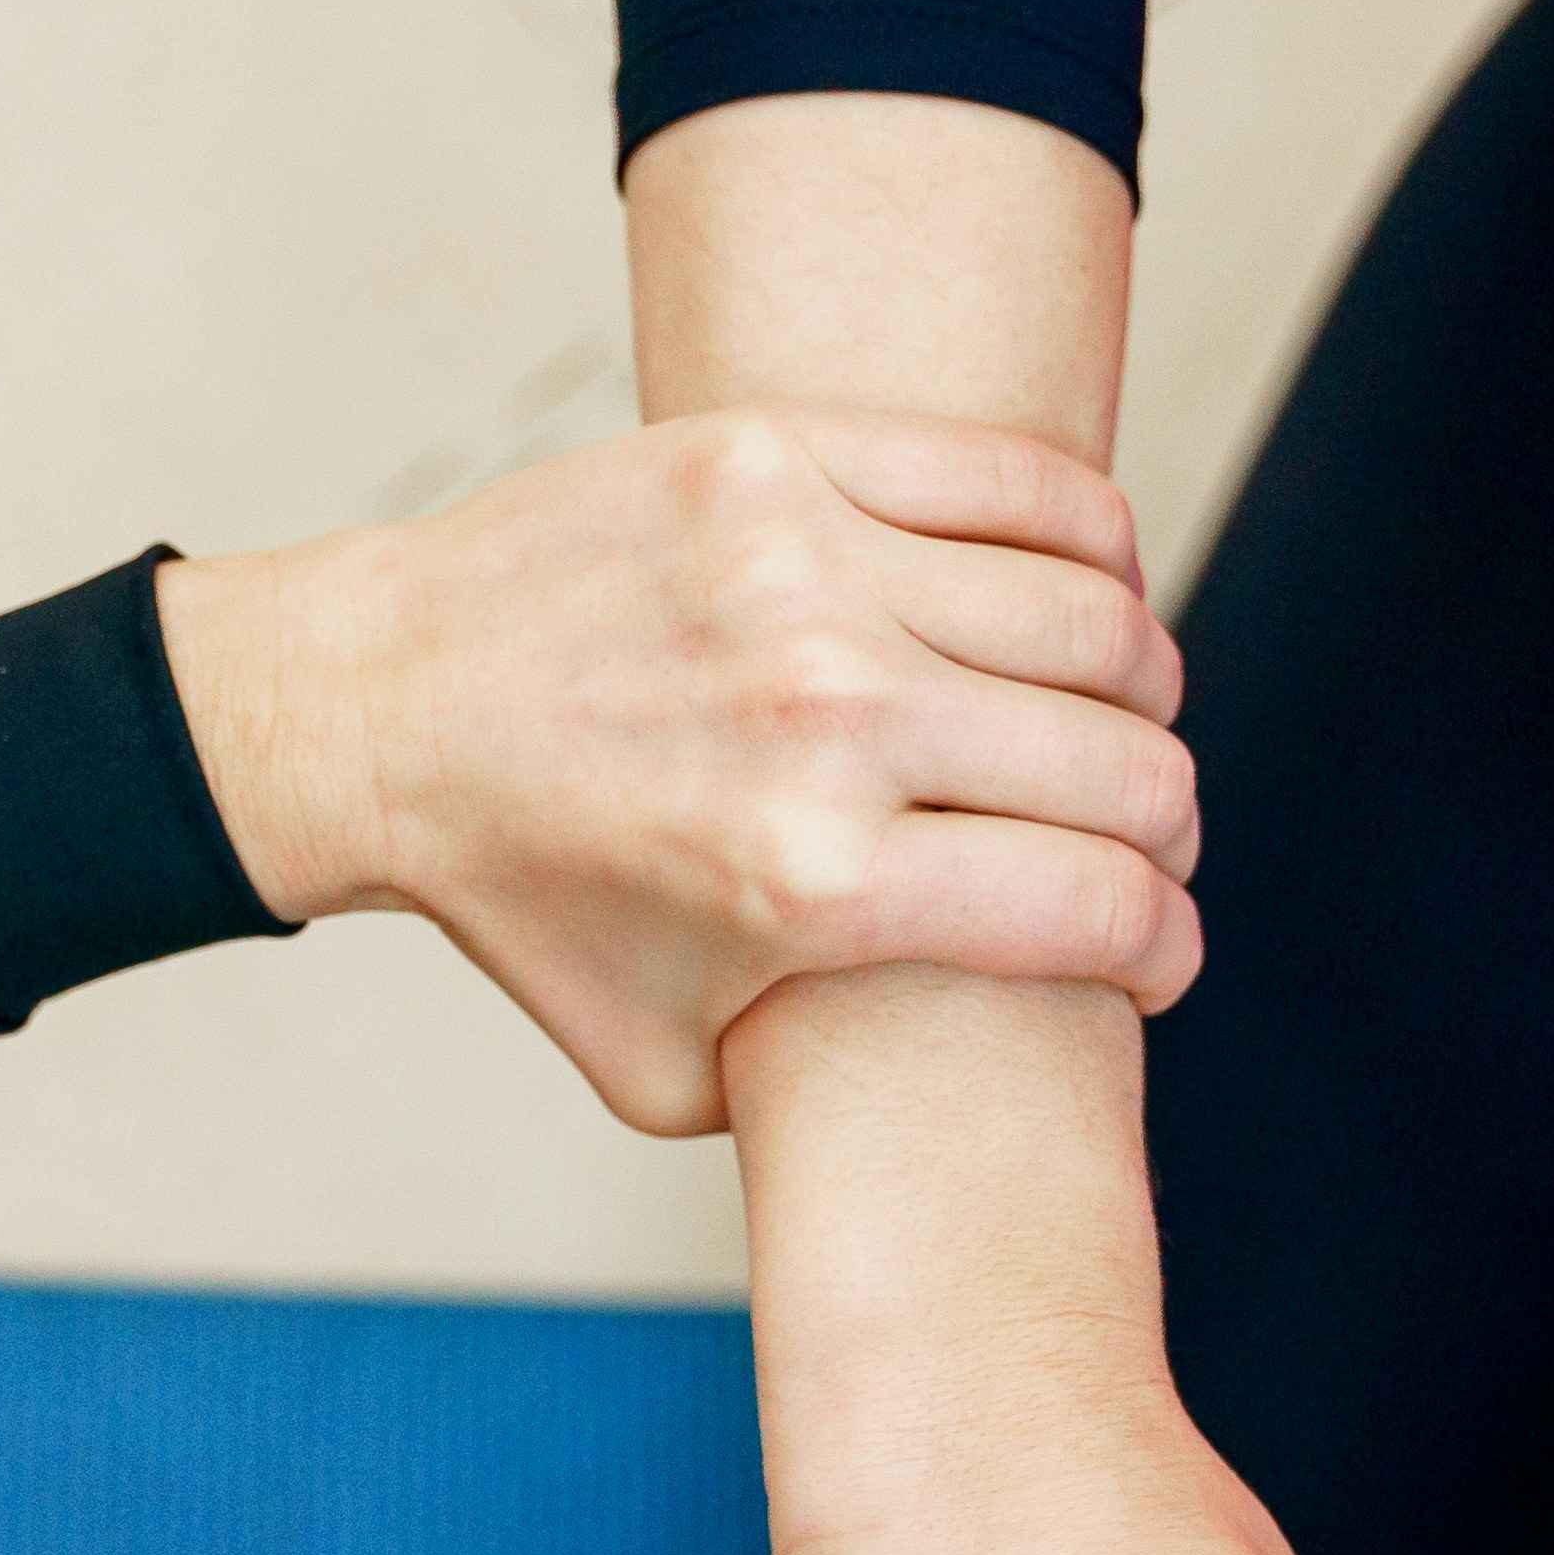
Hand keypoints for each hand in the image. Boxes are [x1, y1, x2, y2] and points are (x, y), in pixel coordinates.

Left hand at [158, 407, 1202, 1133]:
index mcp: (814, 885)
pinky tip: (1084, 602)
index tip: (1156, 954)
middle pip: (1125, 768)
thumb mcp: (658, 1071)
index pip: (1098, 909)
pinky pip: (1024, 485)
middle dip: (1170, 829)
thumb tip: (948, 1074)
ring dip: (1140, 692)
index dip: (1163, 946)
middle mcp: (827, 721)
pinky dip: (1094, 551)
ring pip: (1099, 618)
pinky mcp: (781, 457)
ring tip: (1114, 724)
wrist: (384, 716)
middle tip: (1148, 844)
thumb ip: (812, 1097)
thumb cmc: (527, 905)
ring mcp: (807, 570)